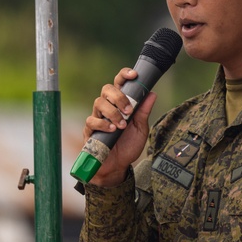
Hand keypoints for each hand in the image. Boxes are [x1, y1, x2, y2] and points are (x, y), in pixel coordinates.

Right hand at [83, 68, 157, 186]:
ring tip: (122, 124)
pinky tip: (112, 130)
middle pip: (107, 89)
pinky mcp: (90, 130)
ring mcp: (97, 117)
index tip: (134, 75)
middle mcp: (108, 107)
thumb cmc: (128, 145)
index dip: (124, 75)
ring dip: (112, 112)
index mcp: (120, 103)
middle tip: (128, 110)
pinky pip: (92, 120)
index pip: (119, 83)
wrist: (118, 166)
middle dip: (118, 96)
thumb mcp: (141, 129)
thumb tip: (152, 93)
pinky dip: (103, 124)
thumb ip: (144, 112)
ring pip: (99, 102)